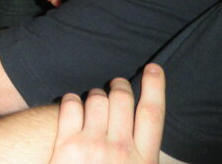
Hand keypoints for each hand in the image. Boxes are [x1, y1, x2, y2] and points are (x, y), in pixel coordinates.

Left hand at [49, 64, 164, 163]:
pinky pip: (71, 105)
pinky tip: (71, 104)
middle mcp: (121, 151)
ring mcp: (93, 146)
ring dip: (95, 95)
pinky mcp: (67, 146)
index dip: (155, 87)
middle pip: (122, 98)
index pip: (152, 114)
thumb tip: (142, 127)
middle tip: (116, 84)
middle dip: (119, 85)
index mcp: (145, 161)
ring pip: (96, 98)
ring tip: (93, 102)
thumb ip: (142, 152)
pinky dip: (71, 99)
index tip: (154, 68)